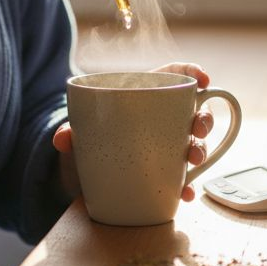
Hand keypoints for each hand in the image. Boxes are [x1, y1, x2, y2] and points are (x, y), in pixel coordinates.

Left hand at [53, 62, 215, 202]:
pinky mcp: (165, 173)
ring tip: (193, 160)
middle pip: (194, 111)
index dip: (193, 72)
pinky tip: (185, 193)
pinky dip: (187, 186)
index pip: (175, 74)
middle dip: (203, 119)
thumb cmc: (89, 137)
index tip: (204, 80)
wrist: (83, 173)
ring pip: (194, 143)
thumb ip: (70, 131)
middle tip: (197, 129)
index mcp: (146, 95)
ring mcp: (167, 146)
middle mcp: (163, 119)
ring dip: (200, 150)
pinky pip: (182, 178)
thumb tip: (62, 138)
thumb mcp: (79, 131)